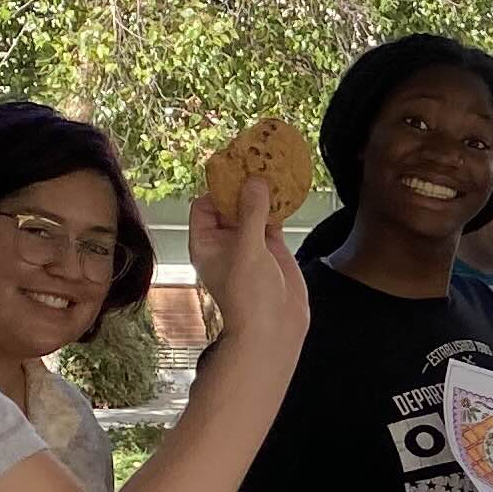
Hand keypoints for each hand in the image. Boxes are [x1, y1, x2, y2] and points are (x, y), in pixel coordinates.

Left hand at [187, 178, 308, 344]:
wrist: (275, 328)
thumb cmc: (249, 297)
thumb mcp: (248, 250)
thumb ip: (252, 214)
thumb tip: (255, 181)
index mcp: (206, 243)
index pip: (204, 205)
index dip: (218, 188)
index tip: (237, 171)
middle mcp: (225, 241)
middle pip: (229, 204)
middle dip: (242, 186)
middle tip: (258, 163)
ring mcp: (249, 244)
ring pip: (253, 210)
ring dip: (262, 194)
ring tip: (274, 170)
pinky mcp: (271, 248)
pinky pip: (272, 220)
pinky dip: (279, 206)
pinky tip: (288, 192)